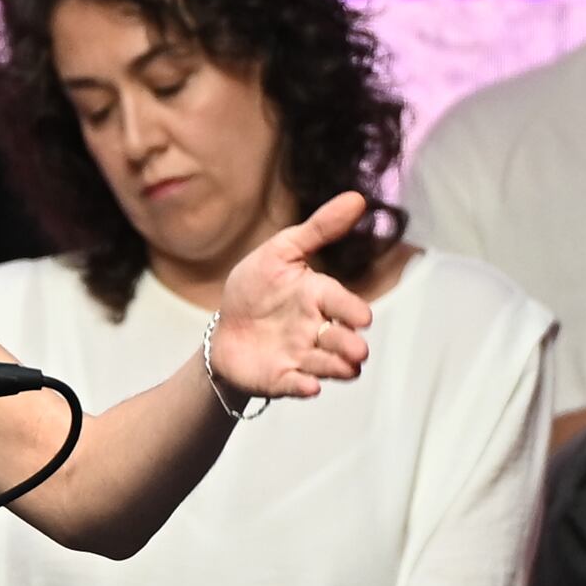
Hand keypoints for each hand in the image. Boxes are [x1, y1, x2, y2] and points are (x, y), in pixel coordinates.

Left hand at [206, 195, 377, 403]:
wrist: (224, 330)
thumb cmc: (256, 289)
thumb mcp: (280, 252)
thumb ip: (318, 229)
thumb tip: (358, 198)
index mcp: (318, 297)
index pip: (342, 304)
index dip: (352, 311)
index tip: (361, 318)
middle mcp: (316, 330)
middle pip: (343, 342)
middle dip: (350, 346)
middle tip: (356, 350)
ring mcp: (302, 357)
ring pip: (329, 366)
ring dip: (336, 367)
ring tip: (342, 367)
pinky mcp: (283, 379)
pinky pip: (299, 386)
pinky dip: (305, 387)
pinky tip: (308, 385)